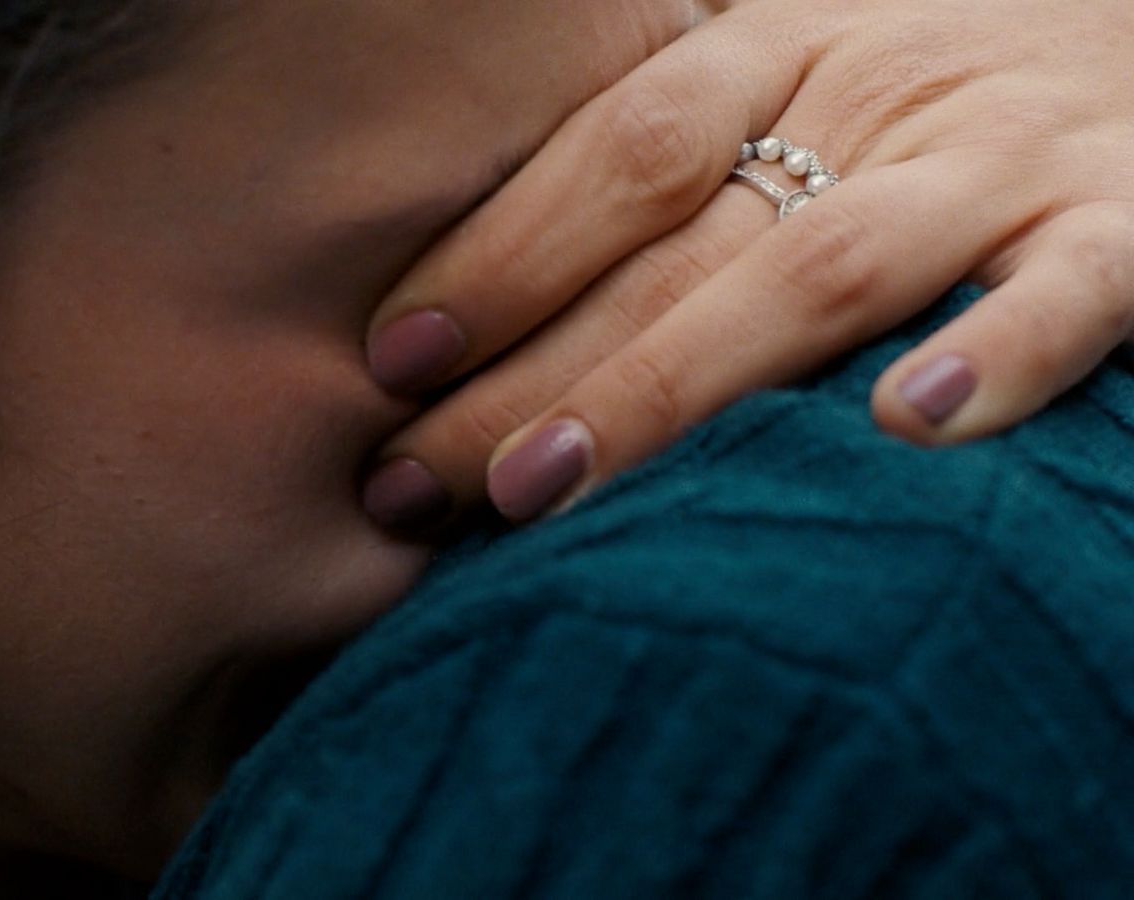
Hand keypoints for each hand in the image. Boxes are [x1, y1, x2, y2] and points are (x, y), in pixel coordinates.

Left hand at [359, 0, 1133, 525]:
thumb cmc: (925, 80)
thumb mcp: (799, 66)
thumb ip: (675, 150)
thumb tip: (482, 287)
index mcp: (783, 45)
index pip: (619, 148)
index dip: (502, 248)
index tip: (393, 359)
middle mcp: (875, 93)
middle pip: (679, 241)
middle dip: (529, 369)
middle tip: (408, 481)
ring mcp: (1000, 160)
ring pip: (819, 273)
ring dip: (669, 386)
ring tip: (538, 492)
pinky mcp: (1130, 224)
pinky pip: (1070, 289)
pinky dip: (1000, 355)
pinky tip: (904, 431)